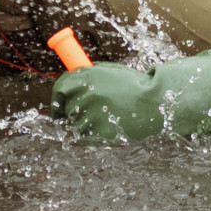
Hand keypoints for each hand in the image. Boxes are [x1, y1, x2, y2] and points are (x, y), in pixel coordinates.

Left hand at [50, 48, 210, 140]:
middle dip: (73, 113)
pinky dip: (96, 135)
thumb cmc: (132, 85)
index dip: (57, 101)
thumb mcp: (108, 72)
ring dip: (87, 123)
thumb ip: (88, 76)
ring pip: (77, 125)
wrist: (154, 101)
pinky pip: (88, 138)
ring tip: (108, 116)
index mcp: (84, 77)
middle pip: (66, 109)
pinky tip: (111, 125)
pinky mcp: (98, 132)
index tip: (58, 109)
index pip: (59, 90)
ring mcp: (90, 115)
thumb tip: (69, 82)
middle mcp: (84, 95)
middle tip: (89, 112)